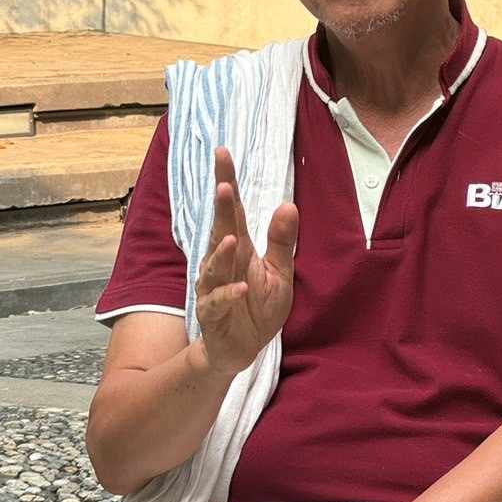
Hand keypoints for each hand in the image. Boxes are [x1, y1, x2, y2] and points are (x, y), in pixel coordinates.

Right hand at [196, 148, 297, 377]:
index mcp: (241, 248)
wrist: (241, 349)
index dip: (227, 180)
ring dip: (221, 253)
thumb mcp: (280, 272)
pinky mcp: (213, 314)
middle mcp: (223, 263)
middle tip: (223, 184)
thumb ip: (282, 241)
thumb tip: (288, 204)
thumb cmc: (258, 306)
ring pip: (214, 266)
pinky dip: (228, 294)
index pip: (234, 209)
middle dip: (221, 208)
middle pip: (221, 229)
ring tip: (231, 237)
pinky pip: (218, 302)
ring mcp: (214, 287)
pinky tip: (241, 287)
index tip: (223, 152)